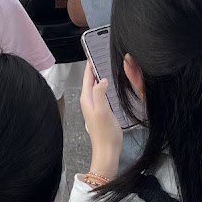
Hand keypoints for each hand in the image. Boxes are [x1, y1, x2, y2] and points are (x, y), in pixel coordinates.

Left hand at [80, 62, 122, 178]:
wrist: (108, 152)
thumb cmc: (105, 132)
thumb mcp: (102, 110)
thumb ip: (99, 93)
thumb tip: (101, 78)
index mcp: (86, 97)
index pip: (87, 75)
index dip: (91, 62)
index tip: (96, 49)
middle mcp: (88, 99)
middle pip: (91, 78)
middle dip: (97, 66)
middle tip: (107, 53)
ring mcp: (95, 105)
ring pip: (97, 85)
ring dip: (102, 75)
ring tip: (111, 64)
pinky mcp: (102, 110)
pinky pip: (102, 92)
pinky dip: (106, 84)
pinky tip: (114, 83)